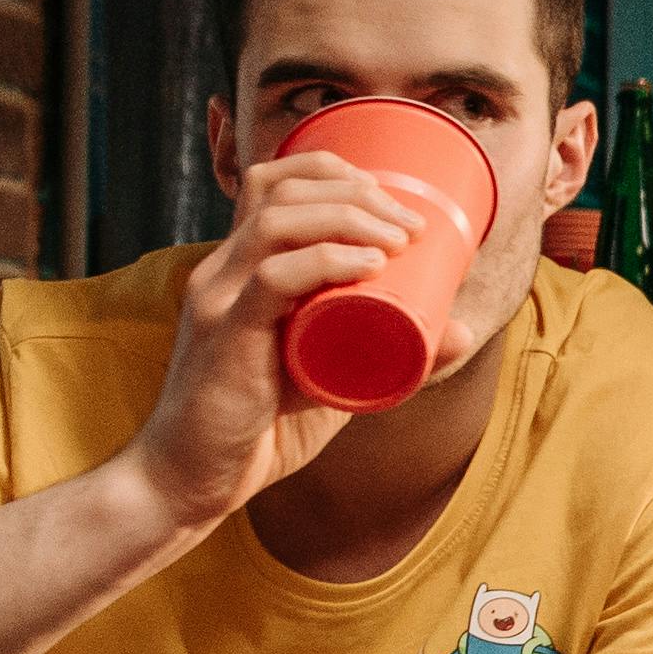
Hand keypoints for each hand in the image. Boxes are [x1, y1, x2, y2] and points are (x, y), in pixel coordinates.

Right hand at [119, 151, 433, 529]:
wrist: (191, 482)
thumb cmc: (258, 429)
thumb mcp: (332, 377)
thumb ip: (386, 351)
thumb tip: (461, 329)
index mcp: (237, 269)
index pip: (272, 182)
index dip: (333, 171)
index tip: (390, 198)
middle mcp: (220, 272)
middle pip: (281, 189)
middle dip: (356, 191)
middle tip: (411, 224)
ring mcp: (218, 299)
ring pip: (278, 221)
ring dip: (350, 217)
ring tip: (400, 239)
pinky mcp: (225, 336)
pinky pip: (273, 278)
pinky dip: (328, 261)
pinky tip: (370, 264)